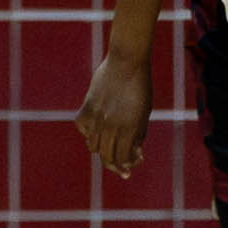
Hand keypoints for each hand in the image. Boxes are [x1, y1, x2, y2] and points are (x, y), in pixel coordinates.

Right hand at [75, 51, 152, 176]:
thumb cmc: (141, 86)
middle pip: (107, 157)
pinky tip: (98, 128)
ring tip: (112, 145)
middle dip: (116, 165)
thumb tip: (133, 152)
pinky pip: (83, 128)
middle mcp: (111, 125)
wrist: (128, 61)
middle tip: (122, 167)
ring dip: (103, 150)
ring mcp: (97, 117)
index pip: (123, 158)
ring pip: (94, 146)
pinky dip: (89, 132)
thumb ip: (138, 134)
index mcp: (130, 128)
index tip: (133, 164)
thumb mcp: (144, 112)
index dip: (128, 165)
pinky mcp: (86, 107)